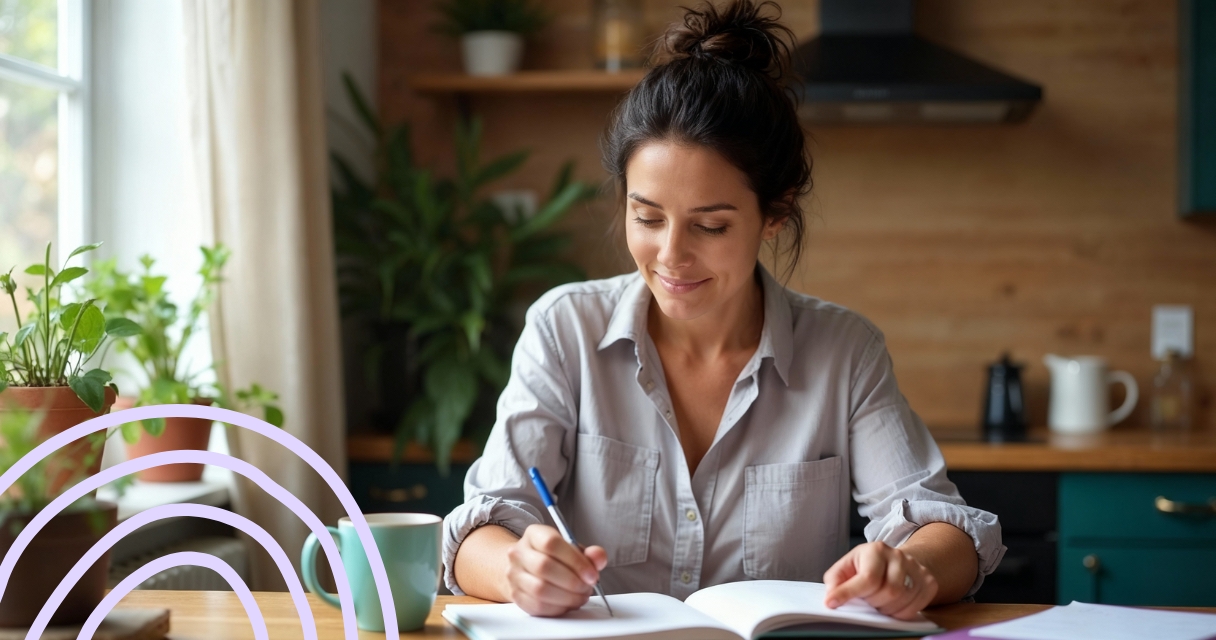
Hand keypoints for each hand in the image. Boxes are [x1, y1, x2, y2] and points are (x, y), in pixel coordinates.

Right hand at [505, 524, 607, 616]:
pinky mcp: (516, 595)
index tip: (591, 574)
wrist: (528, 568)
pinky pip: (537, 606)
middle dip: (572, 581)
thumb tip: (598, 557)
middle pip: (544, 567)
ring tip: (580, 596)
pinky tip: (568, 603)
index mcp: (534, 534)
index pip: (552, 543)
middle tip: (587, 587)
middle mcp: (519, 553)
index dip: (575, 561)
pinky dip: (558, 608)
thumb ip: (590, 554)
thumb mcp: (574, 550)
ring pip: (540, 589)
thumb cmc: (554, 558)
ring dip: (567, 597)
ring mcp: (514, 575)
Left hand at [823, 541, 938, 619]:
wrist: (896, 561)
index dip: (848, 594)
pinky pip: (913, 609)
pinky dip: (898, 613)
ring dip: (885, 609)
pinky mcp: (929, 583)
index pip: (867, 578)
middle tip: (866, 600)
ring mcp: (917, 569)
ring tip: (878, 601)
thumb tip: (831, 598)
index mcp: (876, 549)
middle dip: (872, 602)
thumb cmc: (867, 566)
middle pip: (888, 592)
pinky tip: (891, 604)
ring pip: (901, 601)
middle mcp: (899, 557)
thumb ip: (835, 580)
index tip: (832, 603)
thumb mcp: (847, 566)